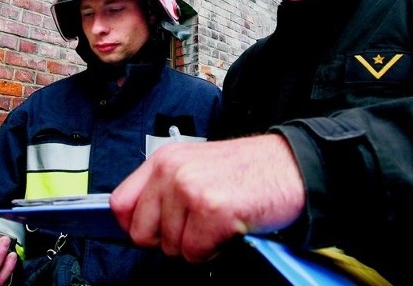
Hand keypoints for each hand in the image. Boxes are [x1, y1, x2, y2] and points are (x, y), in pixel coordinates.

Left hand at [110, 134, 304, 262]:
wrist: (292, 166)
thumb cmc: (248, 171)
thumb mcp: (197, 167)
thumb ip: (165, 189)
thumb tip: (139, 224)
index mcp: (165, 159)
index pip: (120, 204)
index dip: (137, 226)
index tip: (155, 231)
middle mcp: (172, 171)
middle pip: (142, 233)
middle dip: (171, 239)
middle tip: (200, 224)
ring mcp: (190, 189)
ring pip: (171, 247)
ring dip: (198, 244)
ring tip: (221, 220)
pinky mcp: (212, 209)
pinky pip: (196, 253)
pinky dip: (215, 249)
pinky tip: (231, 227)